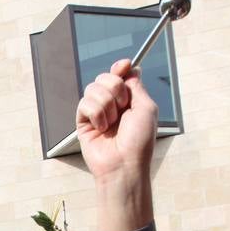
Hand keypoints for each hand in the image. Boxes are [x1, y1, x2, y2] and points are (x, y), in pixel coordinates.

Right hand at [75, 59, 157, 230]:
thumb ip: (136, 86)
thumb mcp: (146, 108)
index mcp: (128, 100)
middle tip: (122, 107)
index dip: (120, 68)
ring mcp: (97, 112)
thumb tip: (130, 67)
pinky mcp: (83, 121)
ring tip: (111, 123)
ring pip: (93, 88)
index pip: (120, 75)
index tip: (124, 66)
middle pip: (105, 77)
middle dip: (115, 89)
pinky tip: (101, 128)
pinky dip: (96, 114)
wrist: (123, 164)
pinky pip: (84, 103)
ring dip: (106, 104)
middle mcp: (112, 104)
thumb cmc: (139, 141)